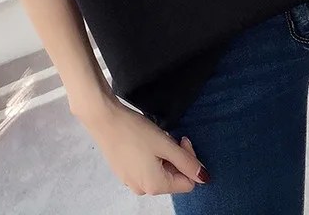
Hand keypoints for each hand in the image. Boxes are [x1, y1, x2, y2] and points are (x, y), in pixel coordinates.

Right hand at [76, 96, 209, 195]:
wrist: (103, 118)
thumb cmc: (135, 130)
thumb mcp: (165, 144)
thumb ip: (186, 162)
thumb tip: (204, 178)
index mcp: (155, 185)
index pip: (187, 182)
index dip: (189, 160)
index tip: (181, 139)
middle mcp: (142, 189)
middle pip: (173, 178)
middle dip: (175, 157)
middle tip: (169, 136)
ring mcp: (130, 181)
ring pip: (159, 172)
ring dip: (163, 155)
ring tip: (155, 137)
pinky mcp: (122, 171)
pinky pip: (145, 168)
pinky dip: (150, 156)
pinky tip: (143, 140)